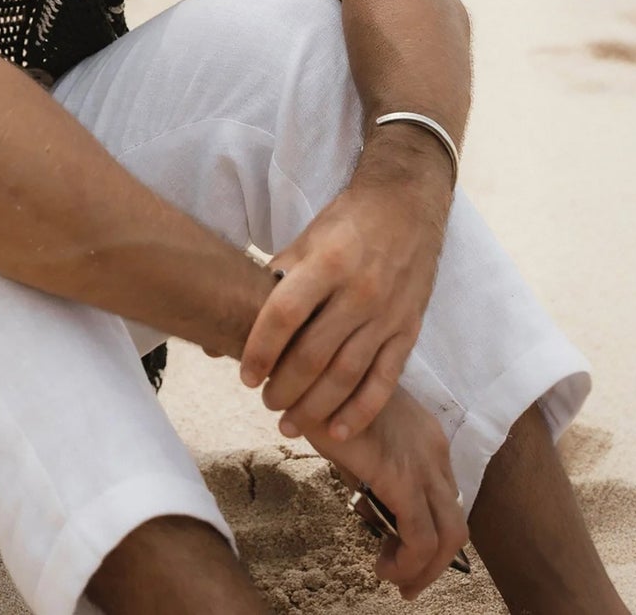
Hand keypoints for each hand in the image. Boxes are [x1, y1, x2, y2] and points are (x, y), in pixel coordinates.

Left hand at [239, 179, 444, 440]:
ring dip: (316, 406)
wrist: (406, 206)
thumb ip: (273, 278)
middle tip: (266, 402)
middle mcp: (358, 292)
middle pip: (314, 354)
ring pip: (347, 375)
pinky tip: (339, 430)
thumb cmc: (345, 223)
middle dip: (285, 387)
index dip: (261, 349)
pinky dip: (362, 411)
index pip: (285, 315)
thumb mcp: (305, 239)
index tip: (246, 376)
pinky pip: (384, 380)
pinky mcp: (407, 330)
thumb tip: (228, 311)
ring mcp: (386, 315)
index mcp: (326, 263)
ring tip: (291, 423)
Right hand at [300, 387, 467, 597]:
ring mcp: (422, 464)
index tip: (399, 547)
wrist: (309, 368)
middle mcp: (434, 449)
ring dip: (427, 569)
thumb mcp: (356, 430)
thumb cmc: (322, 392)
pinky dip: (410, 562)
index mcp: (426, 436)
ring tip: (396, 579)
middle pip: (456, 522)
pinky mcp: (401, 478)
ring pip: (450, 536)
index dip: (429, 531)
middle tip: (406, 579)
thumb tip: (366, 501)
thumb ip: (368, 464)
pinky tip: (385, 567)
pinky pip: (421, 537)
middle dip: (436, 561)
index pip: (445, 497)